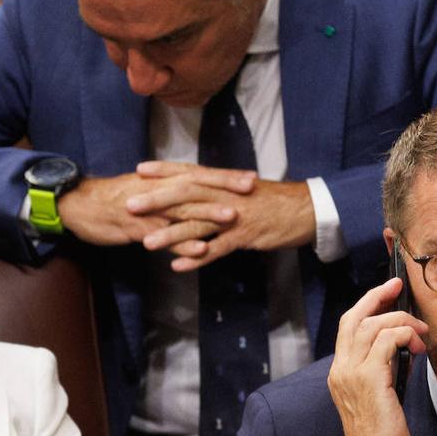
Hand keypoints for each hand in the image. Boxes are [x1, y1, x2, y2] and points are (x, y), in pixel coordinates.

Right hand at [57, 170, 244, 246]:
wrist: (78, 205)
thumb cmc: (112, 200)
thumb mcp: (143, 192)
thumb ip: (167, 194)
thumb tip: (191, 195)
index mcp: (160, 180)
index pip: (198, 174)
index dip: (224, 176)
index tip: (249, 177)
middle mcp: (157, 190)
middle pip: (195, 186)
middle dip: (224, 187)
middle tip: (251, 189)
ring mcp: (146, 209)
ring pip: (181, 209)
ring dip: (207, 213)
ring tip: (232, 217)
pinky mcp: (135, 227)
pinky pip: (162, 236)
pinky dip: (181, 244)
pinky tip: (199, 251)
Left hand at [127, 161, 315, 270]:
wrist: (307, 210)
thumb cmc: (273, 201)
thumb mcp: (244, 191)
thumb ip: (220, 191)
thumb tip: (198, 191)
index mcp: (224, 182)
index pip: (190, 171)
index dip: (165, 170)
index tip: (139, 170)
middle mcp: (226, 195)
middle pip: (186, 194)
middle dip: (156, 200)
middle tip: (129, 204)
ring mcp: (235, 216)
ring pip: (197, 224)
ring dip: (170, 234)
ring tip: (146, 243)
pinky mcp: (245, 236)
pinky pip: (217, 249)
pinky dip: (197, 257)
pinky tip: (177, 266)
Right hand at [327, 278, 427, 435]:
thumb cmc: (381, 435)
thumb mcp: (378, 394)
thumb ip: (382, 369)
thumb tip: (402, 346)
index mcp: (340, 371)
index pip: (348, 326)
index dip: (367, 304)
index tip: (387, 291)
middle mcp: (341, 368)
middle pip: (354, 317)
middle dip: (377, 296)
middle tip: (398, 286)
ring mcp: (352, 373)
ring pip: (373, 325)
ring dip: (401, 321)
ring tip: (421, 332)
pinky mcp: (370, 379)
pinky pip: (388, 341)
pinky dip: (405, 335)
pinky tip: (419, 346)